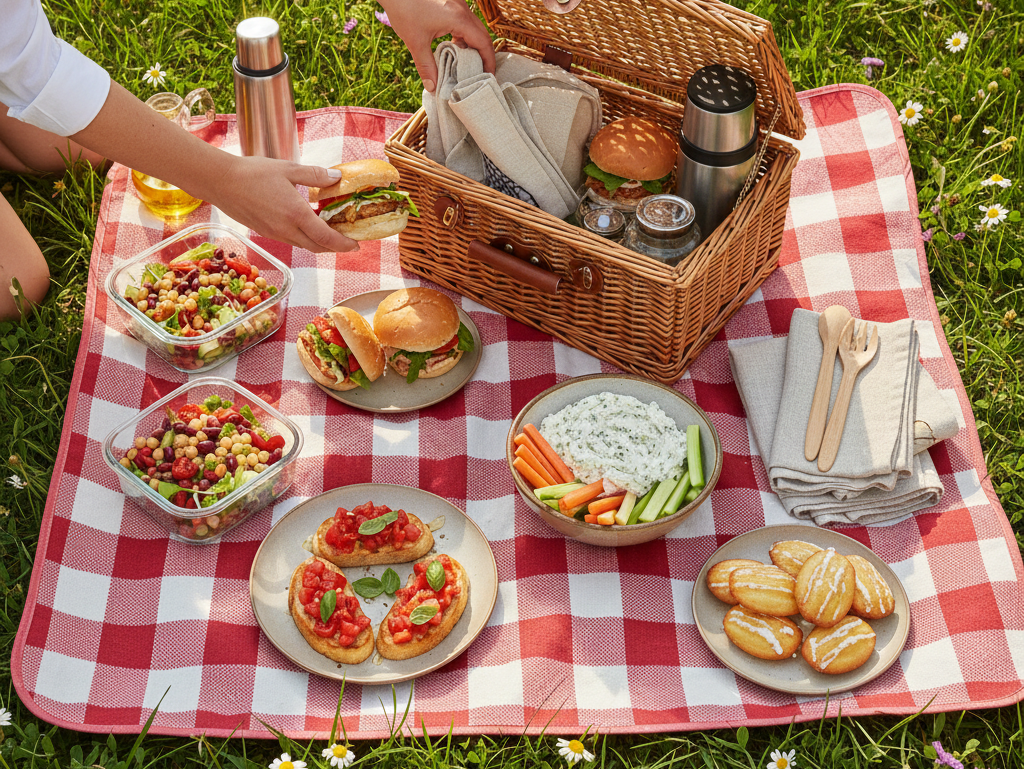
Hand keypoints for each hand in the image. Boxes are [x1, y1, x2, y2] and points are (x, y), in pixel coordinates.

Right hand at [72, 83, 358, 252]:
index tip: (356, 243)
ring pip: (304, 246)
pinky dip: (305, 239)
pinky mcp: (265, 232)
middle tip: (348, 241)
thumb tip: (337, 177)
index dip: (344, 244)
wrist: (219, 181)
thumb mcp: (288, 169)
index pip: (327, 238)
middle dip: (335, 247)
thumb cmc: (253, 172)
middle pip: (318, 247)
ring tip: (332, 236)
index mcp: (296, 214)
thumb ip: (315, 175)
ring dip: (321, 244)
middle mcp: (286, 229)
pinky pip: (292, 240)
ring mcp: (275, 233)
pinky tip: (308, 228)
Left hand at [379, 0, 495, 91]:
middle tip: (480, 74)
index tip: (488, 77)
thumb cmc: (404, 9)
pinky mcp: (450, 2)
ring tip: (467, 64)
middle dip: (483, 55)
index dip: (489, 61)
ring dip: (473, 45)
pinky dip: (463, 35)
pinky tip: (454, 47)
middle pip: (482, 34)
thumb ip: (426, 66)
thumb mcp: (415, 42)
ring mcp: (457, 3)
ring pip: (473, 27)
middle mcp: (462, 9)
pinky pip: (464, 21)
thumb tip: (432, 87)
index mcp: (458, 18)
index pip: (483, 42)